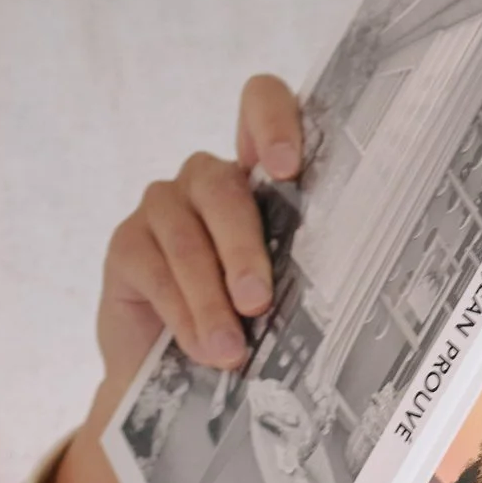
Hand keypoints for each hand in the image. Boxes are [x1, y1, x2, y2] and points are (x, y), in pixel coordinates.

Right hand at [40, 76, 304, 482]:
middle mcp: (208, 180)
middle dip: (243, 249)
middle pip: (223, 188)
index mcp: (260, 179)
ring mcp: (163, 206)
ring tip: (229, 350)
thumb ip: (306, 273)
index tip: (287, 168)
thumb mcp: (286, 296)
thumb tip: (353, 292)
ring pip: (186, 235)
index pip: (260, 106)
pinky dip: (181, 312)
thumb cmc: (248, 326)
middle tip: (259, 302)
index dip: (272, 122)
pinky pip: (154, 267)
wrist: (181, 376)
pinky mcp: (127, 242)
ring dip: (211, 298)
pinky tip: (199, 346)